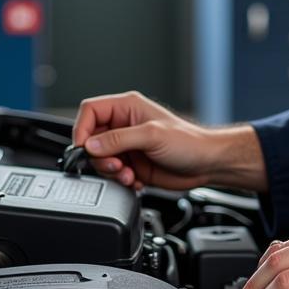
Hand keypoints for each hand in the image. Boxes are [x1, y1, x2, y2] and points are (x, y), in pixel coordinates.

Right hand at [72, 90, 267, 192]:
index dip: (82, 129)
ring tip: (129, 174)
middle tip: (116, 165)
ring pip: (100, 160)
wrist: (207, 164)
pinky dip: (120, 180)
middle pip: (91, 139)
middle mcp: (124, 125)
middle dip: (99, 157)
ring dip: (111, 171)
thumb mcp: (152, 135)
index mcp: (127, 108)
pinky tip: (136, 180)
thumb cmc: (189, 142)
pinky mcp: (132, 164)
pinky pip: (112, 174)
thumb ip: (118, 139)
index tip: (85, 148)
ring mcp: (128, 146)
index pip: (90, 111)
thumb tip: (90, 145)